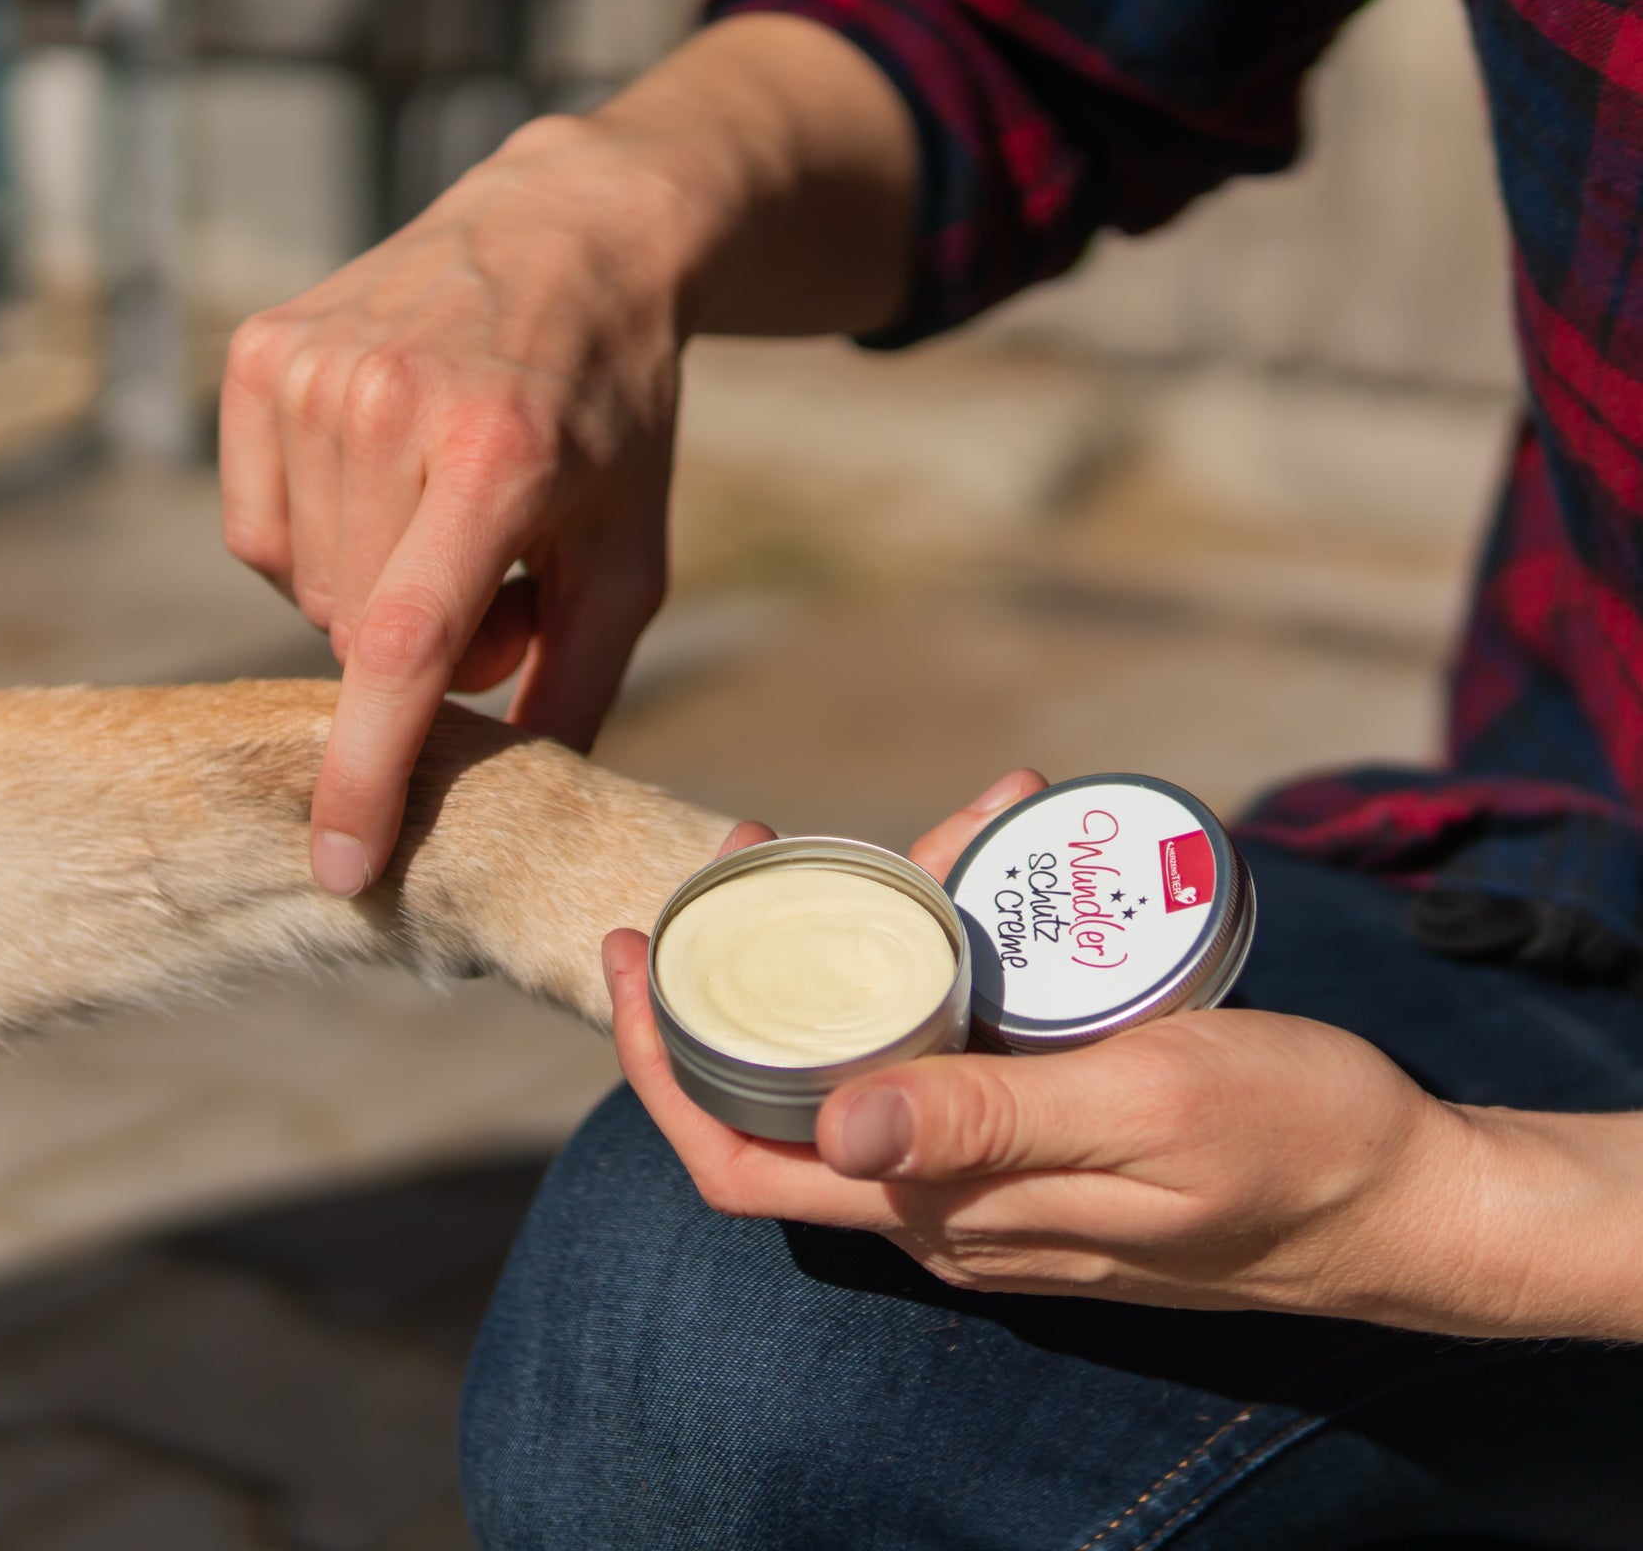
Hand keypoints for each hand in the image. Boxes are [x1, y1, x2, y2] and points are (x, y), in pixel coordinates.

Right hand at [221, 112, 697, 894]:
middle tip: (500, 581)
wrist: (568, 238)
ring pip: (301, 586)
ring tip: (449, 519)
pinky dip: (316, 544)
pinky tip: (383, 486)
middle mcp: (389, 405)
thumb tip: (523, 806)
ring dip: (373, 593)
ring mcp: (312, 371)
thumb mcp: (633, 555)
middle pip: (356, 632)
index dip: (367, 769)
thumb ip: (580, 686)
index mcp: (498, 457)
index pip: (404, 644)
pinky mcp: (262, 352)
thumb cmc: (612, 413)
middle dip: (425, 652)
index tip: (341, 864)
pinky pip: (253, 528)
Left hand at [604, 771, 1486, 1331]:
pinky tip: (1007, 861)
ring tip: (937, 826)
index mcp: (947, 1208)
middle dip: (751, 973)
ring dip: (874, 941)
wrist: (1403, 1193)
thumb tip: (837, 1131)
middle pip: (790, 1090)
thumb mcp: (1147, 1112)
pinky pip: (955, 1039)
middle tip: (756, 850)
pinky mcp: (1040, 1129)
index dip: (656, 1069)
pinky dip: (953, 953)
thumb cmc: (1289, 1147)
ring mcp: (991, 1167)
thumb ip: (992, 1127)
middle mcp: (945, 1199)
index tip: (630, 951)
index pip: (740, 1163)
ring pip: (877, 1050)